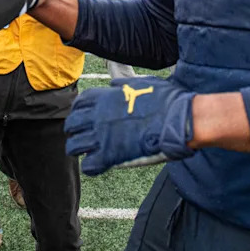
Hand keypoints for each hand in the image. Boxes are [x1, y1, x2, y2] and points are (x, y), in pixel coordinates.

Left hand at [65, 76, 194, 175]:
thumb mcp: (141, 83)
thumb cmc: (165, 100)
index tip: (85, 117)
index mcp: (104, 98)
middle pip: (72, 124)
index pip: (79, 104)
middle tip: (84, 137)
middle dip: (75, 131)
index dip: (79, 112)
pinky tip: (100, 165)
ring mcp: (102, 136)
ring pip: (74, 146)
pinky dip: (92, 167)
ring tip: (88, 153)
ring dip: (79, 150)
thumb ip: (123, 85)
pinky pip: (89, 165)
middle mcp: (98, 116)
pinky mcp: (110, 155)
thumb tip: (114, 85)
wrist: (178, 119)